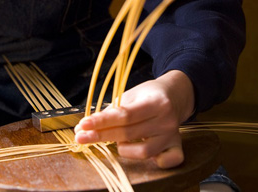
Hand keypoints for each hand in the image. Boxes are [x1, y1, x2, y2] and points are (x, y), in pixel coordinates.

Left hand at [74, 70, 194, 168]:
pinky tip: (140, 150)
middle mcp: (166, 120)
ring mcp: (172, 135)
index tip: (84, 125)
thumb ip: (112, 110)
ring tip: (118, 140)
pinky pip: (164, 161)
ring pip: (143, 152)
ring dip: (123, 148)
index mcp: (155, 102)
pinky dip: (151, 160)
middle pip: (129, 133)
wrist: (176, 95)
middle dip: (101, 135)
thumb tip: (86, 126)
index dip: (102, 121)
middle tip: (81, 136)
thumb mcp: (130, 95)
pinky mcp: (176, 147)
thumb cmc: (148, 94)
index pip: (124, 115)